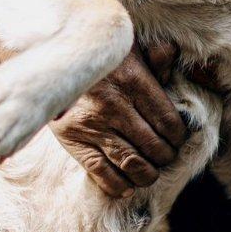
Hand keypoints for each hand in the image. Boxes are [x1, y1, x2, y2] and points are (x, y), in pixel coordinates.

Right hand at [50, 38, 192, 198]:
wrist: (51, 61)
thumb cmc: (98, 55)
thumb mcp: (128, 46)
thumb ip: (155, 56)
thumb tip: (171, 60)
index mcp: (133, 80)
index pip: (167, 121)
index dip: (178, 136)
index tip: (178, 138)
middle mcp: (114, 105)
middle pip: (153, 146)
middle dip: (165, 156)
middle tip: (166, 156)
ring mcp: (92, 125)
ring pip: (131, 163)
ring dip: (146, 174)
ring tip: (150, 172)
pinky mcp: (73, 140)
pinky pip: (100, 172)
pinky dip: (118, 185)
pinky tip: (127, 185)